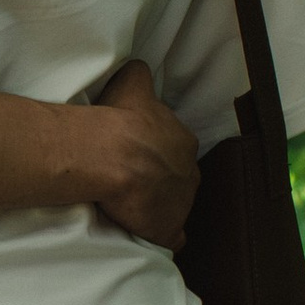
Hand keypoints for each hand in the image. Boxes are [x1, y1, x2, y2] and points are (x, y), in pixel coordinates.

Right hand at [87, 60, 200, 247]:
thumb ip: (140, 77)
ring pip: (175, 204)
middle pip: (178, 176)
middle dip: (160, 178)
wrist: (114, 156)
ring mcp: (182, 203)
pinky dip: (163, 236)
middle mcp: (189, 172)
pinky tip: (148, 235)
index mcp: (183, 141)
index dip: (155, 150)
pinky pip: (171, 237)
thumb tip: (139, 67)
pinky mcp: (168, 229)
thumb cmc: (121, 119)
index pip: (174, 147)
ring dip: (158, 205)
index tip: (136, 152)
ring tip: (133, 206)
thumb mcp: (131, 83)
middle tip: (133, 179)